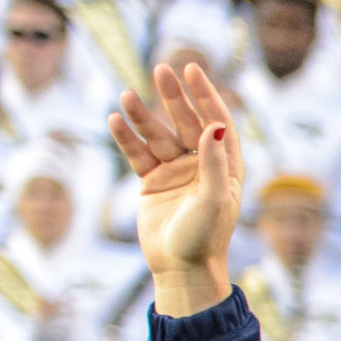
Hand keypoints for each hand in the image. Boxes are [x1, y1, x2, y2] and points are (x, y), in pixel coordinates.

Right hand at [109, 62, 243, 317]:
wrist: (182, 270)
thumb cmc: (206, 238)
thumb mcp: (214, 199)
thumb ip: (213, 162)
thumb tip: (214, 125)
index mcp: (226, 168)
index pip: (218, 122)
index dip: (206, 95)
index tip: (193, 70)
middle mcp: (202, 166)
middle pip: (186, 122)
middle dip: (174, 97)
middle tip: (161, 70)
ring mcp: (176, 172)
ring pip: (158, 135)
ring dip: (143, 115)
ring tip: (125, 95)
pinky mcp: (153, 182)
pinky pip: (138, 153)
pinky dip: (127, 137)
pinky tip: (115, 120)